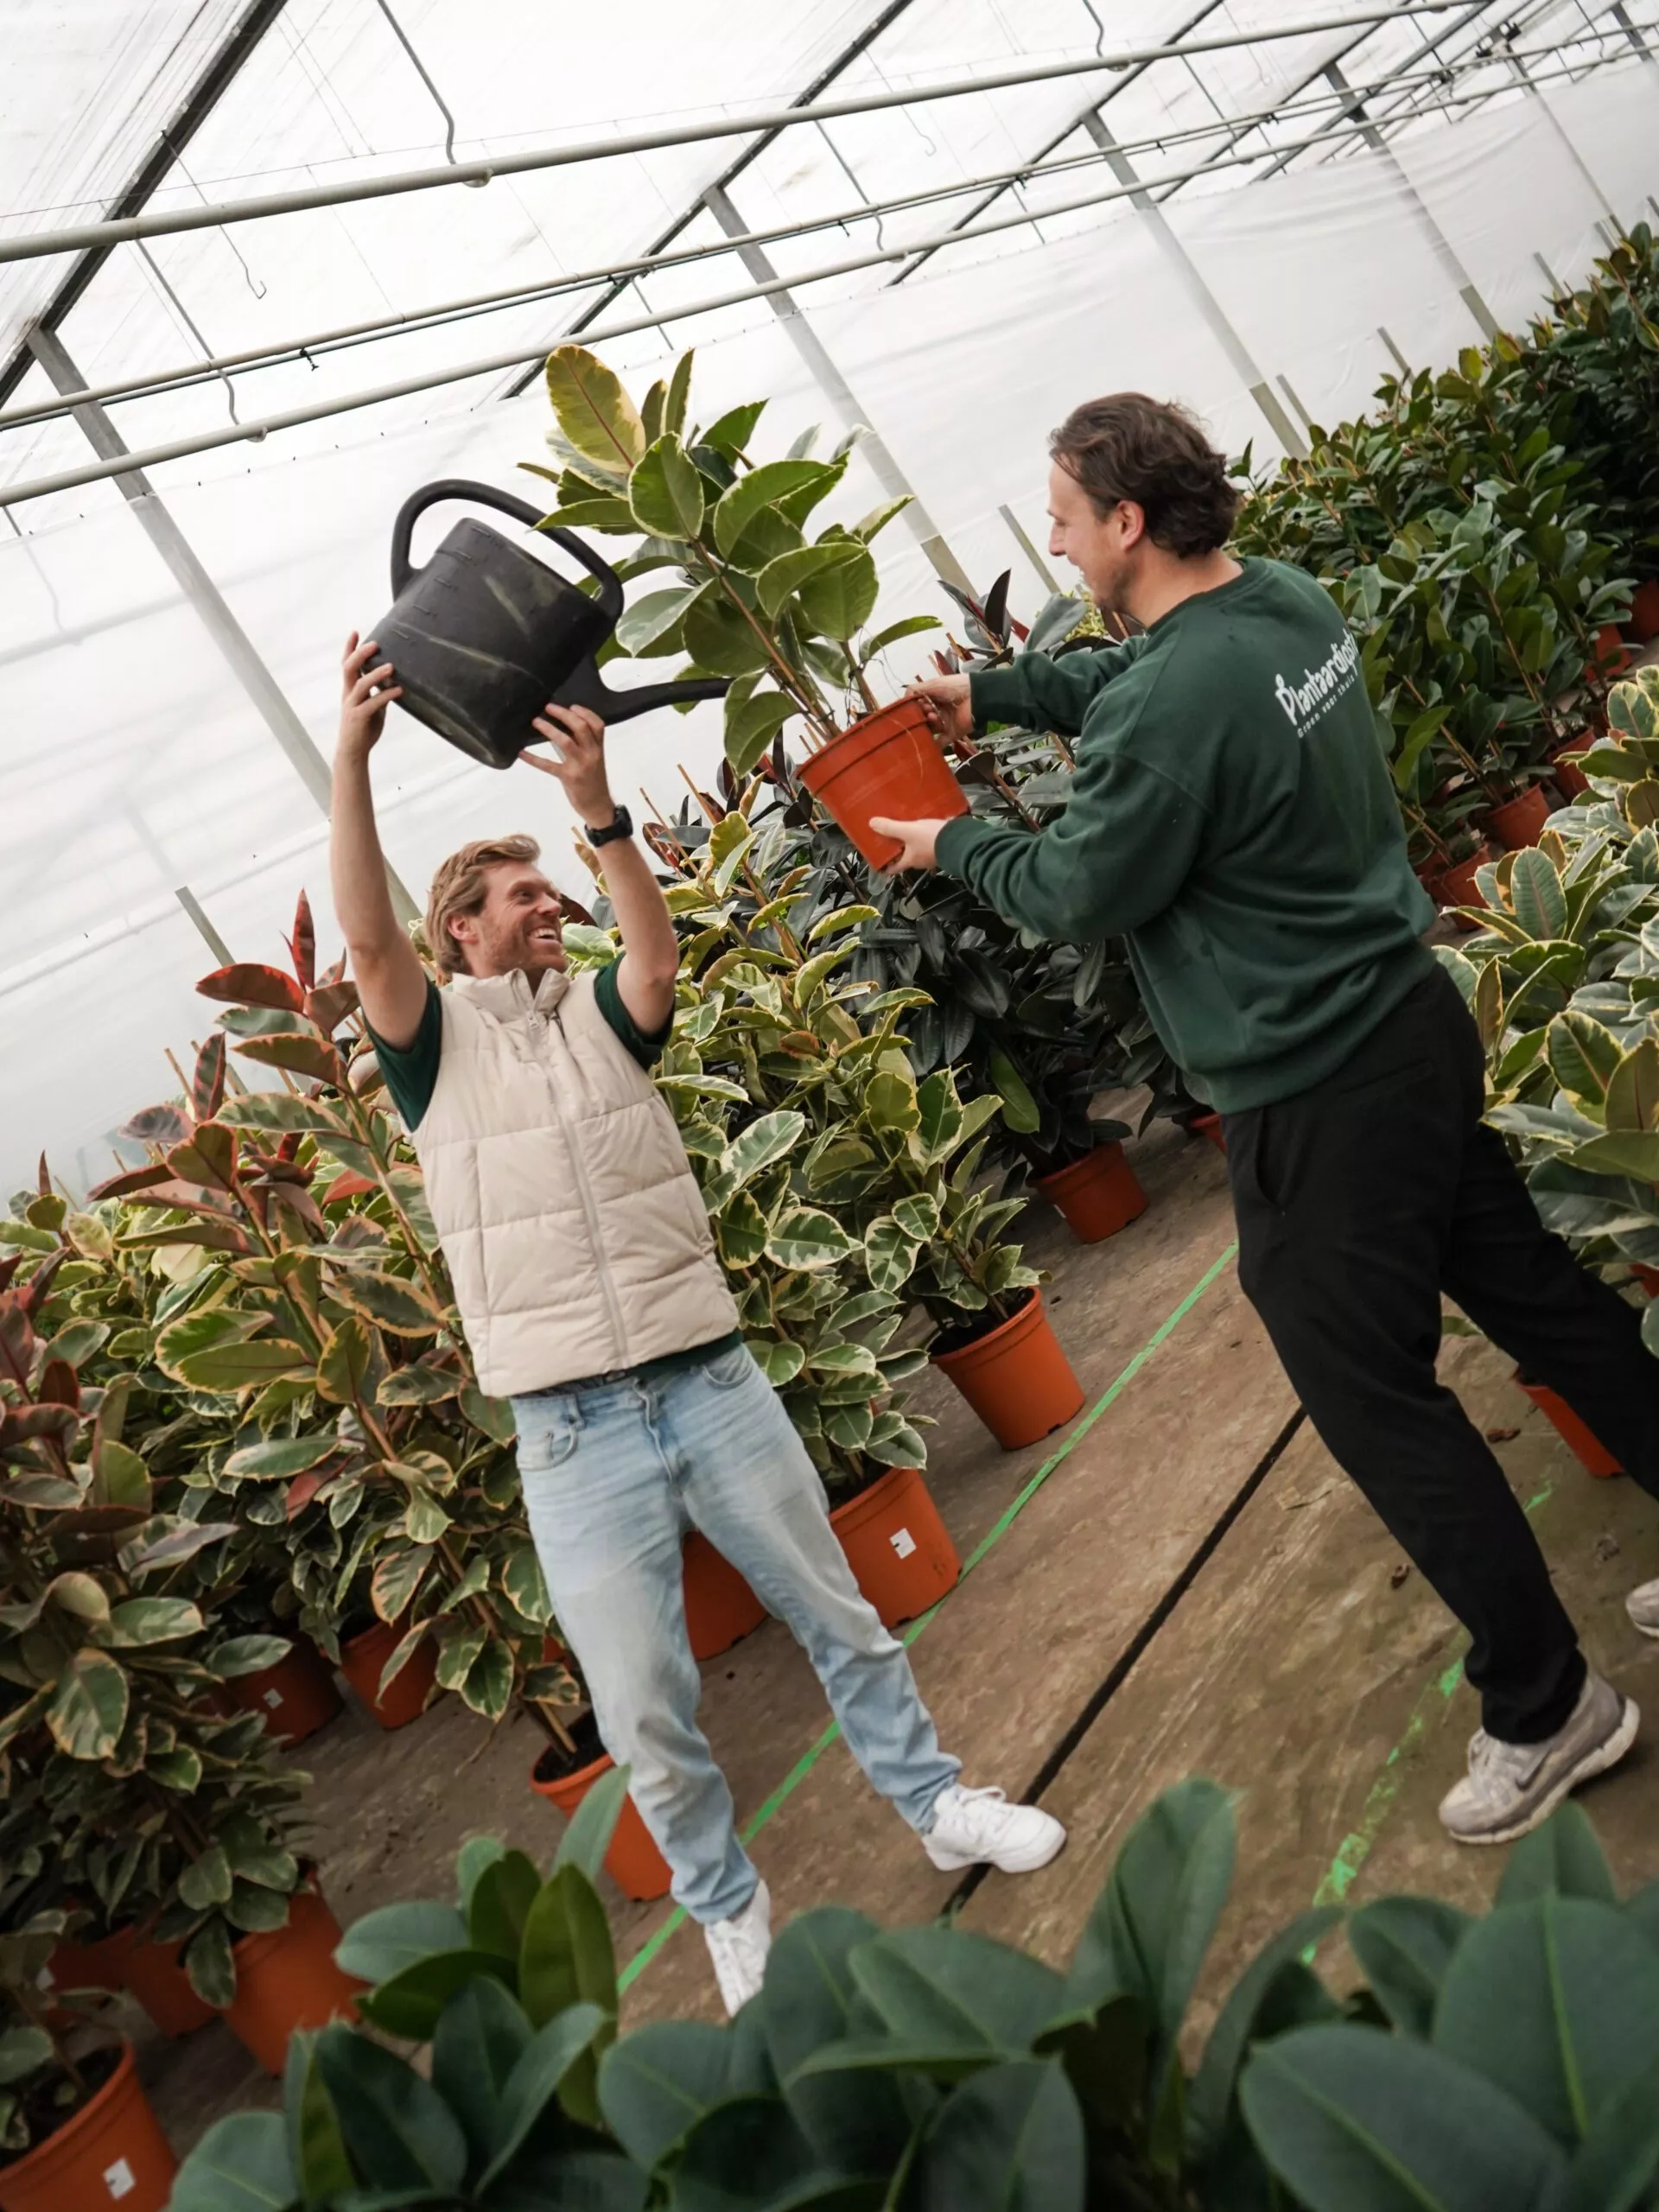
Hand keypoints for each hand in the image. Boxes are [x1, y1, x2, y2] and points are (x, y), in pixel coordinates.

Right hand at [339, 633, 400, 756]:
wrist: (354, 751)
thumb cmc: (364, 728)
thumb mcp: (374, 707)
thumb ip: (380, 693)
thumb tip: (392, 681)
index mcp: (350, 689)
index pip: (347, 664)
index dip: (349, 648)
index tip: (355, 632)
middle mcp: (348, 694)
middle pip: (349, 668)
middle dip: (360, 654)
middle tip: (375, 644)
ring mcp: (352, 706)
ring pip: (361, 685)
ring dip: (376, 674)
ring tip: (391, 666)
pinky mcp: (358, 718)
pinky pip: (372, 704)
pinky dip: (386, 695)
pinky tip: (399, 690)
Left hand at [524, 702, 613, 823]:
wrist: (598, 805)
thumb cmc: (594, 781)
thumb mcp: (594, 759)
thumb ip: (584, 744)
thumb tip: (564, 725)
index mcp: (599, 748)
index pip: (598, 725)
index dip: (585, 712)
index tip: (571, 705)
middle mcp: (591, 754)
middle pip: (580, 728)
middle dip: (563, 715)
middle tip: (548, 708)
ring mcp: (580, 766)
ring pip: (565, 742)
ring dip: (549, 730)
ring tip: (536, 722)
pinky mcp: (568, 778)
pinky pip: (548, 765)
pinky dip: (533, 758)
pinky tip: (522, 753)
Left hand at [869, 817, 946, 873]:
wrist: (961, 840)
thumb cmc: (931, 839)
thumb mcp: (908, 831)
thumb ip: (890, 828)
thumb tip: (871, 824)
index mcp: (910, 861)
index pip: (894, 868)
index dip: (885, 867)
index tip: (879, 864)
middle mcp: (922, 862)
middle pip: (907, 858)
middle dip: (900, 850)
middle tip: (893, 839)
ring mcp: (935, 857)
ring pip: (920, 851)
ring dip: (915, 843)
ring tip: (910, 829)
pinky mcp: (945, 848)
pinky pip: (933, 844)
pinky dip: (928, 837)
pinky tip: (928, 826)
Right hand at [906, 674, 972, 742]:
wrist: (976, 696)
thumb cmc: (955, 687)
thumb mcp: (932, 684)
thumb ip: (915, 690)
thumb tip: (903, 700)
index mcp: (935, 697)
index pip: (919, 705)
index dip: (915, 706)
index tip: (915, 704)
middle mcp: (939, 710)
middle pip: (923, 718)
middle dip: (921, 715)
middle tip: (925, 710)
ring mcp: (945, 723)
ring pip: (930, 730)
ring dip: (928, 724)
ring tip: (933, 716)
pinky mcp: (952, 734)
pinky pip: (940, 743)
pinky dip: (933, 746)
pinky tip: (926, 745)